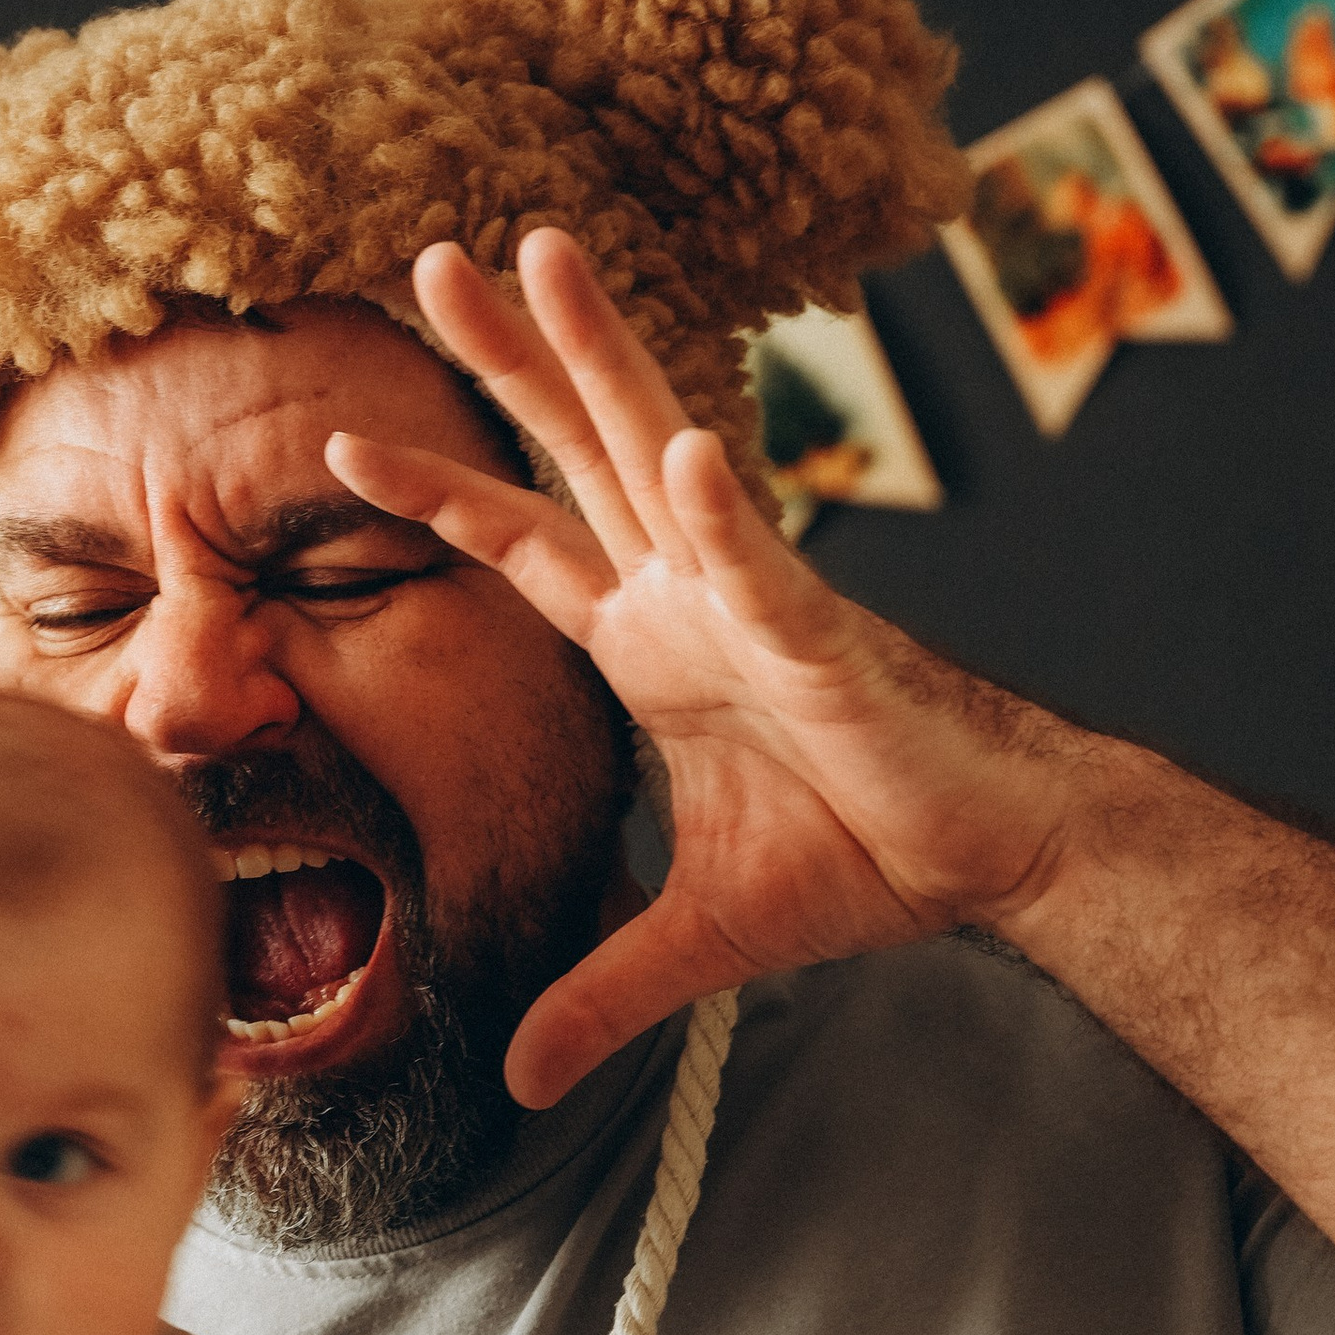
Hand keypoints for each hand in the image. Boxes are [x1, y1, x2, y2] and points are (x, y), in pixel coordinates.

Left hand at [327, 228, 1076, 1106]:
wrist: (991, 853)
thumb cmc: (864, 856)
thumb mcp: (696, 943)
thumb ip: (601, 996)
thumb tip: (520, 1081)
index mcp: (655, 640)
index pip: (525, 547)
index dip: (440, 493)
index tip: (343, 443)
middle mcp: (695, 592)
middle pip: (580, 449)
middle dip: (508, 356)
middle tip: (433, 253)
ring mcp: (759, 602)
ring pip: (664, 453)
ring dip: (604, 358)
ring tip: (545, 255)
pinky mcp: (828, 647)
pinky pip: (768, 575)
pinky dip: (731, 523)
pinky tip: (698, 460)